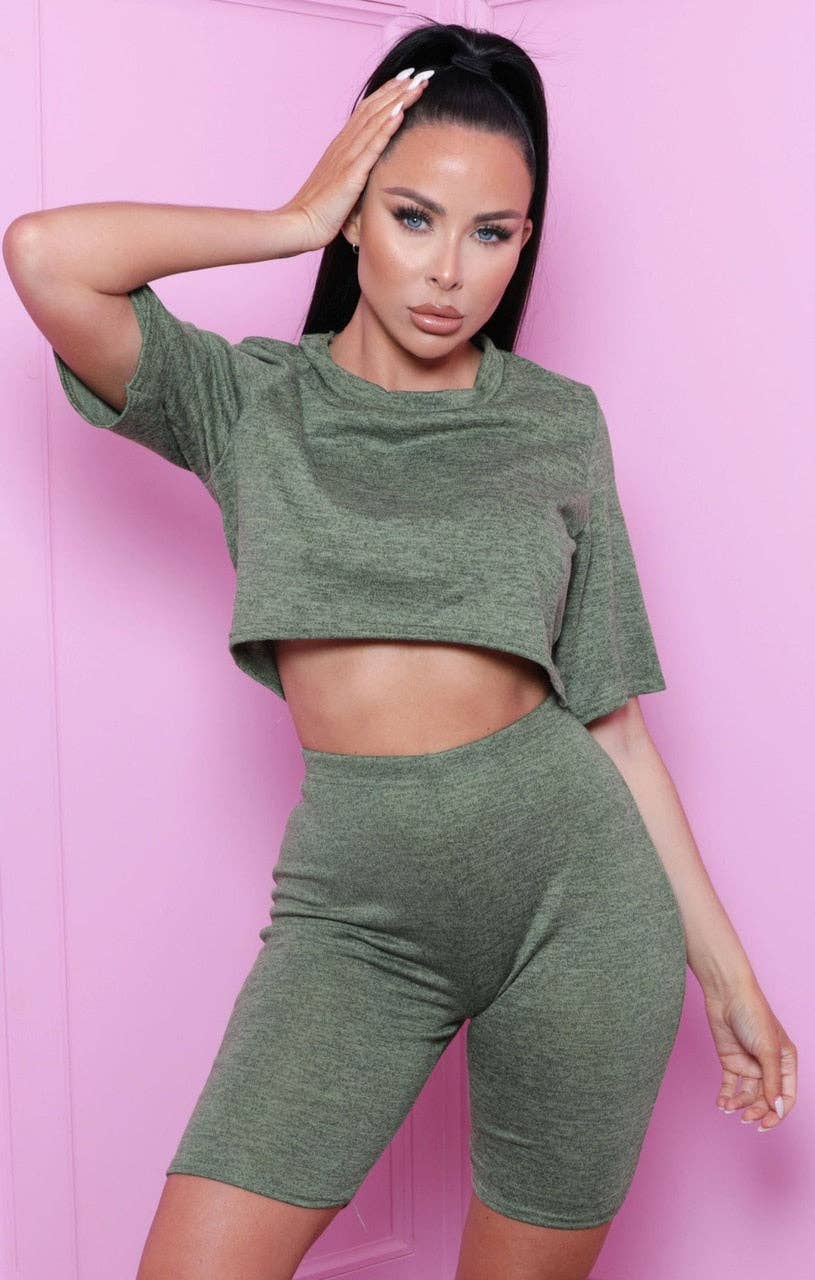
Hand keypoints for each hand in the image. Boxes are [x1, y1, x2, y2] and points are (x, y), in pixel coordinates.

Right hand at [280, 68, 432, 253]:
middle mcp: (344, 145)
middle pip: (374, 108)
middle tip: (420, 72)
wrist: (300, 224)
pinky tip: (400, 112)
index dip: (387, 93)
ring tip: (417, 84)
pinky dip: (386, 128)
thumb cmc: (319, 212)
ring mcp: (347, 157)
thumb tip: (368, 172)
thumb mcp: (340, 186)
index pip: (367, 111)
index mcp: (342, 147)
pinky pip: (371, 147)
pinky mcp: (351, 174)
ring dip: (398, 100)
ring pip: (375, 121)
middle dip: (397, 89)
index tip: (406, 79)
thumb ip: (353, 173)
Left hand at [703, 976, 796, 1131]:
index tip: (766, 1124)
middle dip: (757, 1111)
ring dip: (739, 1104)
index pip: (786, 1096)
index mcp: (785, 1063)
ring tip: (729, 1107)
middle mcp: (768, 1066)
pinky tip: (721, 1103)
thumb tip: (777, 1109)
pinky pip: (730, 1085)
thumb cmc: (753, 1015)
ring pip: (747, 1094)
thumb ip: (772, 1081)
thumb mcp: (768, 1050)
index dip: (778, 1113)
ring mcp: (749, 1064)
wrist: (726, 994)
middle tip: (746, 1118)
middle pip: (766, 1099)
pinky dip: (726, 1096)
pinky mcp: (730, 1061)